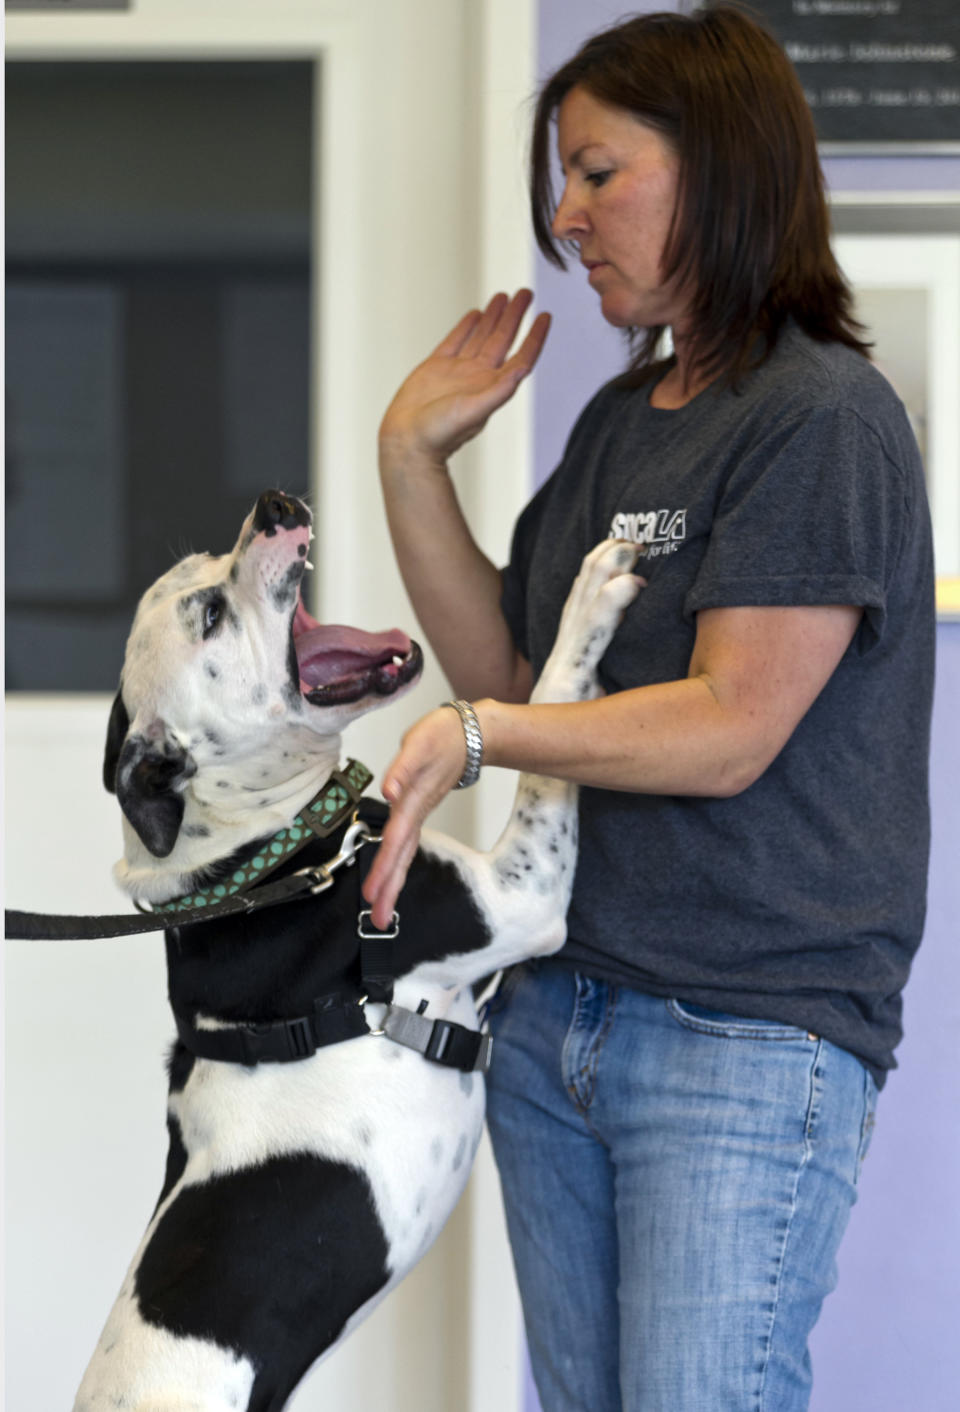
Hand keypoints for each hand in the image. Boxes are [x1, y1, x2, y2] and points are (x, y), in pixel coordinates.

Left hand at [361, 706, 471, 928]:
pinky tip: (391, 872)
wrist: (469, 734)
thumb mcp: (419, 745)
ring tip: (382, 907)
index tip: (372, 896)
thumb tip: (388, 792)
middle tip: (378, 919)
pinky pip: (406, 839)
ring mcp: (417, 811)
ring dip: (392, 879)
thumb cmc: (442, 738)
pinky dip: (398, 857)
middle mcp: (414, 812)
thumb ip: (402, 770)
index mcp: (412, 802)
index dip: (383, 869)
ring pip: (403, 851)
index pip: (395, 842)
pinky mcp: (417, 806)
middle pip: (400, 856)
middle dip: (389, 888)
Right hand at [379, 290, 550, 467]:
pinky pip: (456, 341)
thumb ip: (499, 390)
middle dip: (515, 316)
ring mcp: (458, 371)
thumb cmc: (441, 433)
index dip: (535, 337)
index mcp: (493, 386)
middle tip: (525, 293)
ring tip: (503, 295)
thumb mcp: (475, 411)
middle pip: (503, 339)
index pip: (522, 356)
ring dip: (493, 316)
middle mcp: (479, 377)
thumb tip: (521, 371)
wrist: (408, 440)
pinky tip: (475, 314)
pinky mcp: (436, 367)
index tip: (545, 315)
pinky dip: (466, 327)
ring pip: (481, 336)